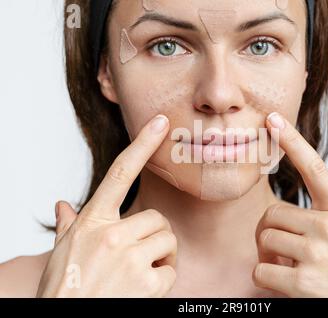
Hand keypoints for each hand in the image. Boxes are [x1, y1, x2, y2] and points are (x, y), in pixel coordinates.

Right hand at [37, 115, 176, 297]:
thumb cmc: (63, 289)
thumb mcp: (60, 253)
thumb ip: (68, 226)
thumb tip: (63, 205)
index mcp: (93, 221)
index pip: (120, 172)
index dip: (142, 144)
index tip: (160, 123)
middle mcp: (111, 235)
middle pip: (157, 218)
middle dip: (154, 236)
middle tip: (140, 255)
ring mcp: (129, 258)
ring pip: (167, 240)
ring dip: (161, 256)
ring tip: (139, 272)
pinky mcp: (146, 283)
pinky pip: (171, 270)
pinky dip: (162, 279)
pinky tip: (143, 289)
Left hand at [253, 112, 327, 296]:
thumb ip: (327, 218)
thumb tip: (283, 220)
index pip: (314, 168)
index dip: (292, 141)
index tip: (273, 119)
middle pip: (272, 214)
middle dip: (270, 231)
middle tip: (279, 248)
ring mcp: (317, 254)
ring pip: (265, 239)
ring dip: (268, 255)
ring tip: (289, 267)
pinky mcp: (303, 284)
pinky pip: (260, 270)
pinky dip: (266, 278)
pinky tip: (287, 285)